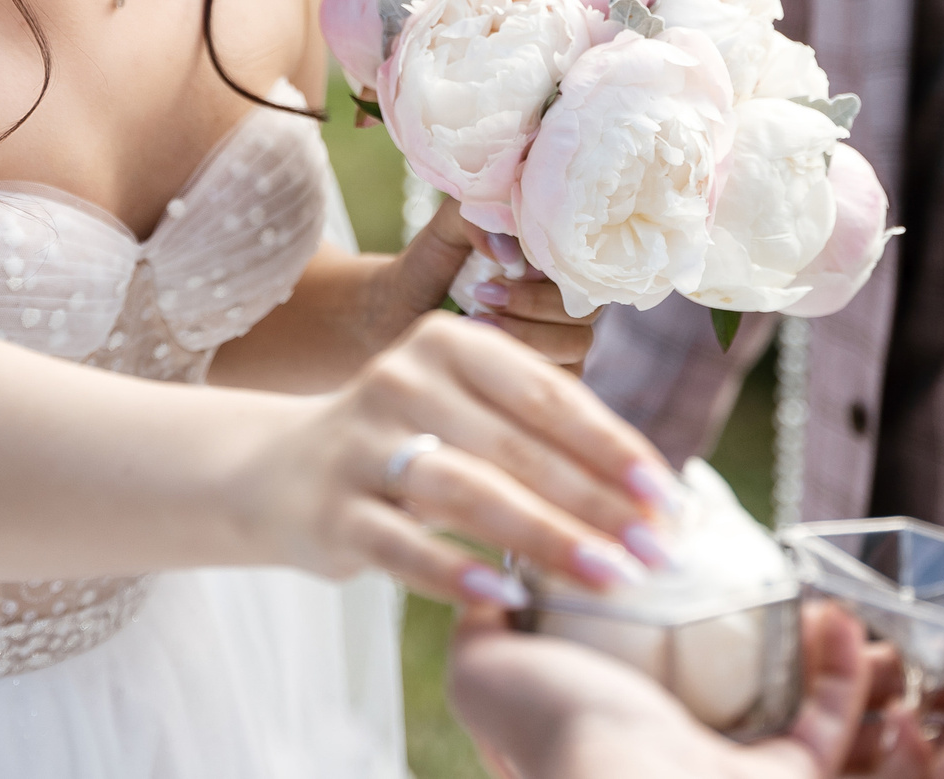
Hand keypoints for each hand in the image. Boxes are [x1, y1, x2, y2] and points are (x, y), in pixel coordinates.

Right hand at [237, 310, 679, 609]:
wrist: (277, 471)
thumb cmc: (408, 442)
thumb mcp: (464, 410)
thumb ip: (541, 434)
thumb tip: (652, 495)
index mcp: (449, 343)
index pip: (548, 395)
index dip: (613, 447)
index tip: (666, 498)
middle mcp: (401, 381)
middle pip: (516, 447)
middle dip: (596, 504)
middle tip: (656, 553)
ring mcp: (361, 446)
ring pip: (467, 494)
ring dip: (545, 539)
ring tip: (607, 578)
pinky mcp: (333, 511)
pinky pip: (403, 547)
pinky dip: (456, 574)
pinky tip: (509, 601)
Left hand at [367, 194, 594, 367]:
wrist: (396, 312)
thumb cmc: (430, 265)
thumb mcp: (449, 228)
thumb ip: (478, 218)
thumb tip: (507, 250)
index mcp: (556, 260)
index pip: (585, 265)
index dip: (552, 267)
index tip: (504, 264)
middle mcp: (568, 301)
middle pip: (585, 309)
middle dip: (534, 304)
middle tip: (481, 295)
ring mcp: (564, 343)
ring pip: (576, 345)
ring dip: (525, 335)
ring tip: (474, 321)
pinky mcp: (550, 378)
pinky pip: (559, 378)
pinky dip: (519, 363)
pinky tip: (480, 349)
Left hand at [448, 597, 886, 778]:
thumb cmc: (554, 732)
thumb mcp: (486, 672)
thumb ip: (487, 633)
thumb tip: (490, 591)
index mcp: (600, 740)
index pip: (642, 680)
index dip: (670, 624)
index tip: (685, 560)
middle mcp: (665, 762)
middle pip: (734, 689)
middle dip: (767, 636)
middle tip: (770, 574)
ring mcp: (727, 773)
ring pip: (796, 709)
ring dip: (820, 650)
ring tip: (819, 593)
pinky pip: (828, 722)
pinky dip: (840, 667)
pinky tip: (830, 612)